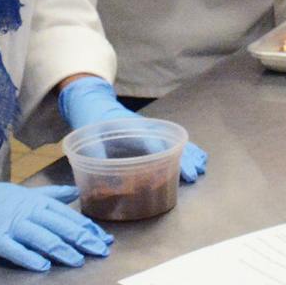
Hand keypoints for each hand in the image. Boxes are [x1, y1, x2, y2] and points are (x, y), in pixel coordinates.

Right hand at [0, 172, 111, 270]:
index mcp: (34, 200)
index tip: (104, 239)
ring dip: (61, 249)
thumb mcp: (20, 192)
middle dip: (82, 239)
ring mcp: (8, 224)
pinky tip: (43, 266)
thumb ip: (49, 195)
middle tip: (101, 251)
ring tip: (78, 261)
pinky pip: (14, 248)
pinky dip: (29, 257)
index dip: (87, 227)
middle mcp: (25, 210)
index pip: (67, 215)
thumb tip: (75, 192)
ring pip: (41, 236)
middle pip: (59, 225)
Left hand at [59, 76, 208, 184]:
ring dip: (188, 154)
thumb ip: (96, 157)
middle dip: (183, 158)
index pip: (150, 144)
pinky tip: (194, 159)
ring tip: (198, 171)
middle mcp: (145, 127)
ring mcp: (150, 129)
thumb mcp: (87, 138)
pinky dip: (186, 149)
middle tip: (192, 176)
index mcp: (131, 127)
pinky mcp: (151, 133)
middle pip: (169, 142)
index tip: (164, 176)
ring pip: (174, 141)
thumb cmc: (91, 119)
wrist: (94, 101)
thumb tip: (106, 184)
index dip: (159, 159)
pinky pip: (172, 141)